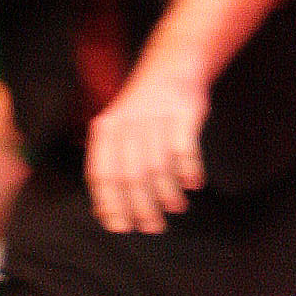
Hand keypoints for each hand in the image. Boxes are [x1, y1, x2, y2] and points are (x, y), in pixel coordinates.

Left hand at [86, 62, 207, 235]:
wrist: (170, 67)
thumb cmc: (141, 113)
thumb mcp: (117, 132)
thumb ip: (109, 168)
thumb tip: (104, 214)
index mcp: (105, 130)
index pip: (102, 174)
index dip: (110, 205)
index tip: (122, 227)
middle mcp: (127, 123)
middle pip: (132, 177)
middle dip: (143, 209)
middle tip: (154, 226)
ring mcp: (156, 117)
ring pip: (159, 167)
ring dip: (168, 195)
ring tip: (176, 207)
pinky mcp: (183, 112)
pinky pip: (185, 150)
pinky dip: (189, 172)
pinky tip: (193, 184)